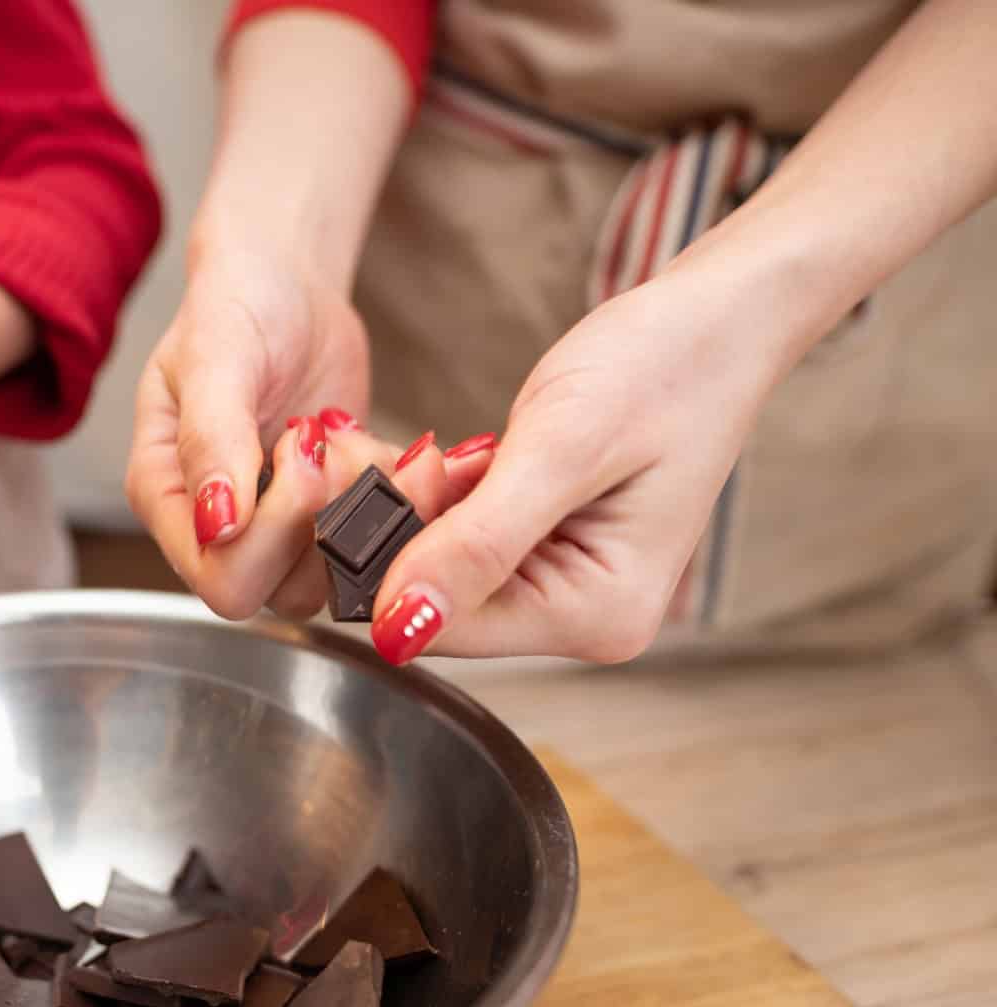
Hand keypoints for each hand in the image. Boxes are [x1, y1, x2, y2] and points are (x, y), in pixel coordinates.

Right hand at [127, 243, 404, 619]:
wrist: (285, 283)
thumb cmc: (235, 306)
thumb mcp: (215, 357)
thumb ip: (210, 439)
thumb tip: (217, 524)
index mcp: (168, 497)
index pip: (220, 578)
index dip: (274, 534)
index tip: (295, 444)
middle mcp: (219, 528)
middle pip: (280, 592)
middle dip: (327, 517)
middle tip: (332, 438)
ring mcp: (279, 529)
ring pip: (336, 580)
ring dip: (369, 511)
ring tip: (362, 437)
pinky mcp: (333, 516)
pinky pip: (380, 548)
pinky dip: (407, 503)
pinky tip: (410, 452)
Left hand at [368, 261, 783, 663]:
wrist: (717, 320)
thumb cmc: (664, 368)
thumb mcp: (561, 448)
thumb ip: (478, 544)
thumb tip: (397, 629)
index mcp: (596, 615)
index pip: (446, 625)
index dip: (382, 560)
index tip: (346, 482)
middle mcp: (580, 616)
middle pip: (438, 598)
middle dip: (392, 526)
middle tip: (354, 449)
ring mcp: (563, 585)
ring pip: (438, 565)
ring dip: (407, 504)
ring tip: (393, 445)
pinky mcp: (544, 550)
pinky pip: (460, 538)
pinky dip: (434, 495)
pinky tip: (434, 454)